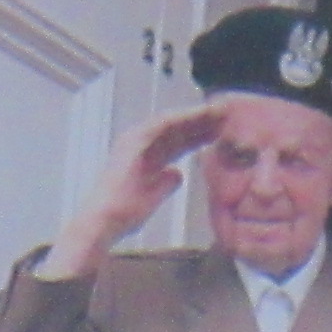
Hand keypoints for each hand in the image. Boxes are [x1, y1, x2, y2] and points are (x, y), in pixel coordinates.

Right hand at [48, 106, 220, 275]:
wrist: (105, 220)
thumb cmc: (124, 212)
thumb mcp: (153, 194)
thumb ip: (165, 182)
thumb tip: (176, 173)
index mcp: (144, 154)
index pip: (176, 141)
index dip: (198, 134)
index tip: (220, 131)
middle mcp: (138, 141)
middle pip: (176, 129)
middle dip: (201, 123)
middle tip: (226, 116)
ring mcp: (135, 138)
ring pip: (172, 121)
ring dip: (195, 115)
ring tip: (218, 111)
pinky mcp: (134, 140)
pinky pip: (163, 124)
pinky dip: (182, 117)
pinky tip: (200, 114)